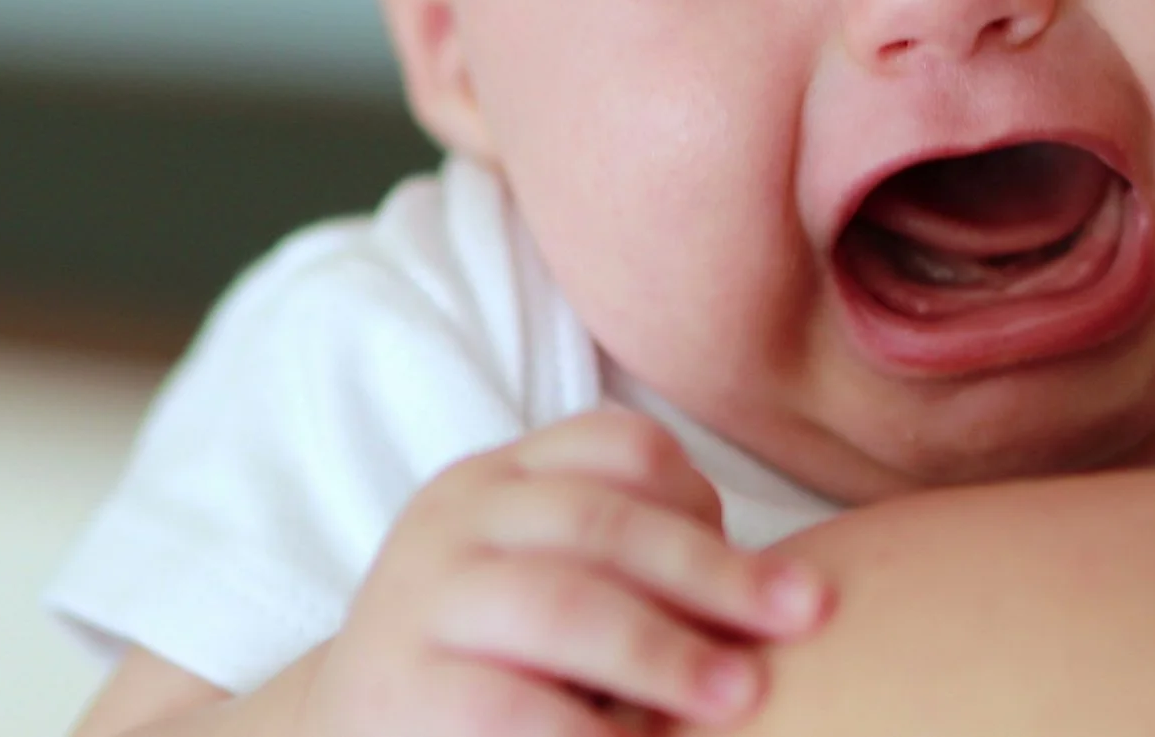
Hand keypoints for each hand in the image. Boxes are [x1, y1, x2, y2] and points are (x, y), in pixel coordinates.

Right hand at [299, 408, 831, 736]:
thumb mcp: (559, 583)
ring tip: (741, 695)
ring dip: (663, 651)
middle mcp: (455, 518)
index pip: (617, 447)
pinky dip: (583, 728)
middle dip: (714, 573)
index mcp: (503, 476)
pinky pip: (503, 703)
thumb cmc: (498, 658)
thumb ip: (640, 570)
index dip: (701, 496)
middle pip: (603, 522)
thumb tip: (787, 598)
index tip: (760, 560)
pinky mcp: (396, 688)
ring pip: (560, 603)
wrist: (352, 727)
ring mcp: (419, 600)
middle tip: (802, 617)